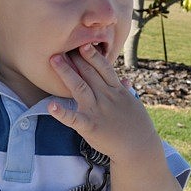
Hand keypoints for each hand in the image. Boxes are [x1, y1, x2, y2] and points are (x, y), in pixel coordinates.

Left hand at [47, 43, 155, 162]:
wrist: (139, 148)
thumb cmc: (136, 126)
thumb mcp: (133, 104)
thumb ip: (125, 90)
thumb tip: (125, 79)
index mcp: (116, 91)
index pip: (104, 68)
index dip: (93, 55)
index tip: (84, 42)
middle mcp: (106, 97)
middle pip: (89, 73)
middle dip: (76, 58)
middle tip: (61, 44)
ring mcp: (97, 111)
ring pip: (80, 87)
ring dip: (66, 73)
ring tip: (54, 60)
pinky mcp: (90, 127)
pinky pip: (74, 119)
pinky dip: (62, 113)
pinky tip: (51, 106)